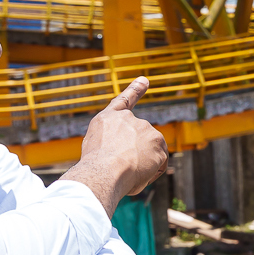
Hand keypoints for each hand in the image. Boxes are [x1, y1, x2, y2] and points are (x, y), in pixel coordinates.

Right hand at [64, 75, 167, 213]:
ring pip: (149, 153)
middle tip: (119, 168)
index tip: (145, 80)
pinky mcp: (158, 142)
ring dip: (142, 165)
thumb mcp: (96, 150)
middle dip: (134, 157)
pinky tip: (137, 174)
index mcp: (109, 118)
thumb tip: (129, 156)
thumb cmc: (95, 166)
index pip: (124, 101)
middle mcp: (129, 119)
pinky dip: (151, 173)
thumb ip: (113, 145)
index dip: (135, 90)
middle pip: (138, 142)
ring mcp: (146, 129)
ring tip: (126, 171)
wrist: (104, 169)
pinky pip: (159, 164)